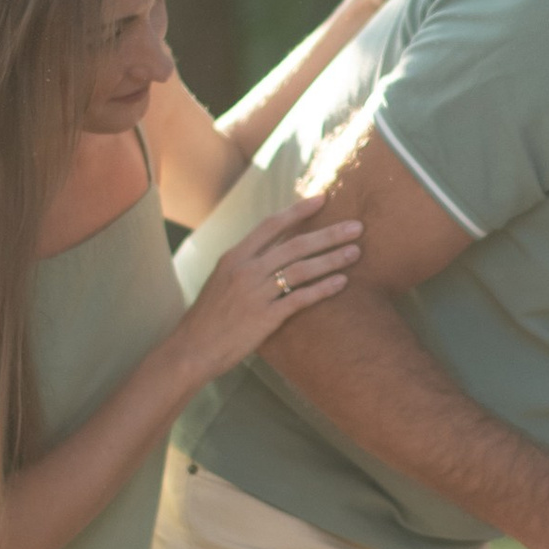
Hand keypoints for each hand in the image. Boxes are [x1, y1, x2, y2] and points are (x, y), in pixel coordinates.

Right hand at [183, 199, 362, 377]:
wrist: (191, 349)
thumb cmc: (208, 317)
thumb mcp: (221, 280)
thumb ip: (245, 264)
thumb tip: (274, 251)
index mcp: (234, 257)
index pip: (271, 225)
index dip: (299, 211)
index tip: (323, 198)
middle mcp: (246, 270)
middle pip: (295, 245)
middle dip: (329, 234)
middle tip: (357, 227)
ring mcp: (255, 293)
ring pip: (301, 269)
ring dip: (332, 259)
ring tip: (356, 252)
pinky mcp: (265, 318)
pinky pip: (300, 298)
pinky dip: (323, 289)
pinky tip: (341, 283)